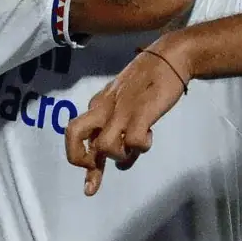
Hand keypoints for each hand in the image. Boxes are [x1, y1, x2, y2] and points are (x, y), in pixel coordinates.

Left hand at [65, 34, 190, 195]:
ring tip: (137, 144)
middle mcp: (103, 108)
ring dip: (120, 154)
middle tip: (96, 168)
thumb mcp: (125, 102)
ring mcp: (121, 110)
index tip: (90, 184)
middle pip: (73, 134)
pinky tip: (149, 135)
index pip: (76, 134)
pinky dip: (140, 146)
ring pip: (104, 146)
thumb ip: (119, 130)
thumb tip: (121, 163)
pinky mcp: (142, 111)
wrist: (168, 56)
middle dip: (81, 159)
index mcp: (98, 106)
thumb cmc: (148, 81)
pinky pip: (133, 140)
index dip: (80, 160)